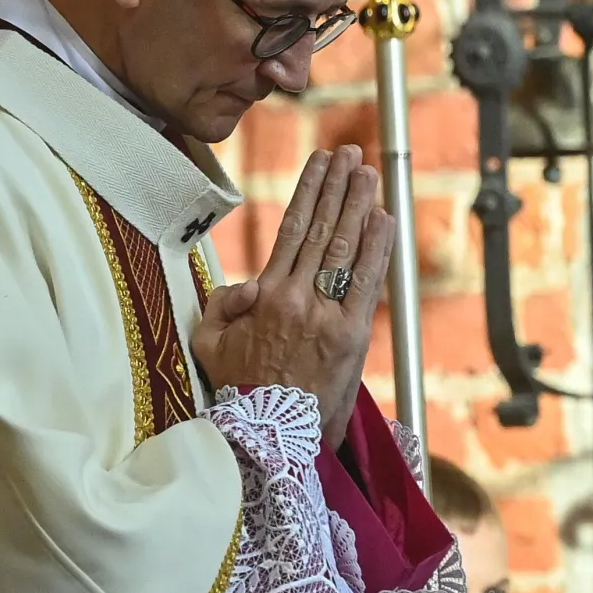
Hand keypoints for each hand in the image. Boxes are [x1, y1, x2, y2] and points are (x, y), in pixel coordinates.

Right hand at [192, 146, 394, 449]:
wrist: (271, 438)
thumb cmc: (240, 392)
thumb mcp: (209, 346)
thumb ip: (219, 307)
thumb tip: (242, 285)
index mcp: (264, 295)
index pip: (291, 230)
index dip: (308, 192)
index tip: (319, 163)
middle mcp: (296, 297)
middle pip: (321, 229)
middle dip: (337, 187)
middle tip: (350, 154)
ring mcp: (327, 315)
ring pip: (344, 248)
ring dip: (359, 206)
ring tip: (368, 173)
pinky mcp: (352, 336)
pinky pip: (367, 282)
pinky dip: (377, 248)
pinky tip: (384, 219)